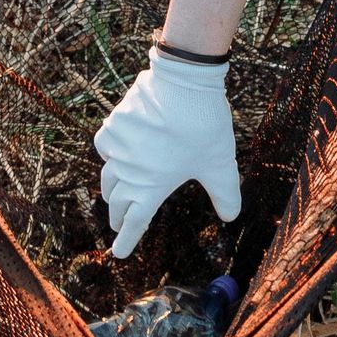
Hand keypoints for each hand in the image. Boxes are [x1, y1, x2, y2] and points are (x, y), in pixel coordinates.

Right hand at [94, 47, 241, 258]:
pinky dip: (109, 154)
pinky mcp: (114, 123)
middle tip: (119, 224)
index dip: (126, 239)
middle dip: (118, 216)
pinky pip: (105, 145)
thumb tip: (231, 217)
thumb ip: (225, 194)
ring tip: (115, 194)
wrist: (184, 84)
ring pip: (108, 175)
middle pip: (117, 202)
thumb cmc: (204, 128)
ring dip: (112, 189)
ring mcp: (118, 147)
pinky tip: (117, 152)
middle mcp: (129, 172)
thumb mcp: (220, 165)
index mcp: (151, 188)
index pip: (134, 222)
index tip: (119, 253)